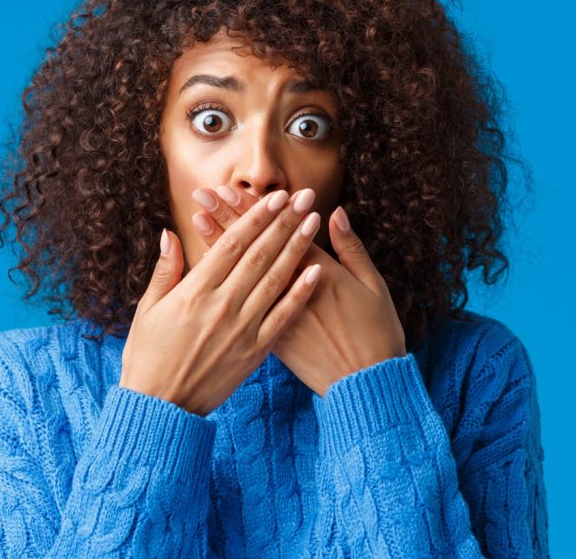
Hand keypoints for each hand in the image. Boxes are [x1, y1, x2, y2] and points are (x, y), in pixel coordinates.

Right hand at [121, 190, 323, 415]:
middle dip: (284, 222)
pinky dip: (300, 293)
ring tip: (313, 221)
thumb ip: (165, 270)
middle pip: (260, 254)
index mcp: (195, 291)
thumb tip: (171, 233)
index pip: (232, 244)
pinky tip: (317, 271)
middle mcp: (222, 305)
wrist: (161, 408)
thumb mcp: (148, 310)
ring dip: (297, 247)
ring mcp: (241, 328)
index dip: (255, 217)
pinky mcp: (255, 351)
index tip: (274, 197)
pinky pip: (283, 317)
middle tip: (304, 196)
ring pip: (275, 279)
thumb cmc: (148, 357)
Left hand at [191, 186, 406, 396]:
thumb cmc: (376, 333)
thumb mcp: (374, 286)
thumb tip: (335, 214)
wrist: (366, 386)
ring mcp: (276, 317)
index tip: (229, 190)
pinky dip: (225, 288)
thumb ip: (352, 249)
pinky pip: (239, 308)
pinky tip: (210, 270)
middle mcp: (290, 293)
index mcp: (320, 274)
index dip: (253, 210)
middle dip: (227, 219)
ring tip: (199, 220)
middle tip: (204, 194)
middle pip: (252, 249)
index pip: (278, 233)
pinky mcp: (268, 341)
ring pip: (241, 275)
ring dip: (219, 246)